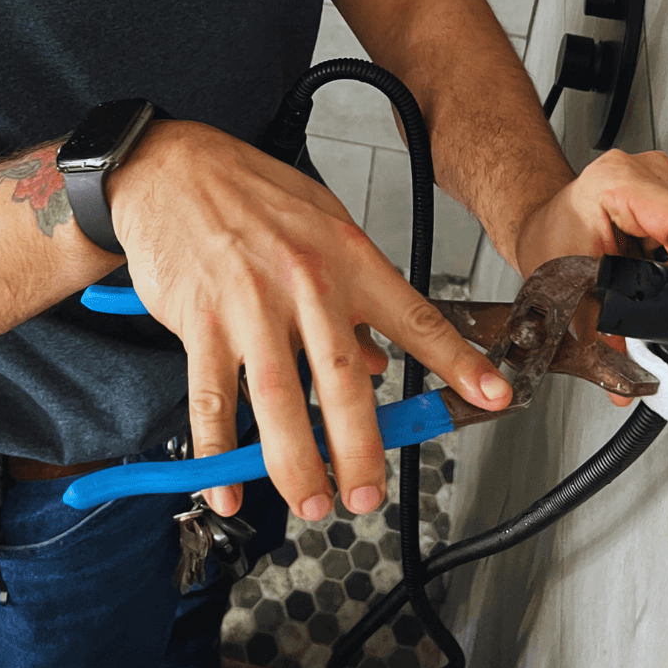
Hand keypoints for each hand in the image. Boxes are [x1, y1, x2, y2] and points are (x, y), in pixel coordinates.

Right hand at [108, 120, 513, 520]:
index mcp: (345, 255)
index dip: (458, 360)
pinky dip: (218, 455)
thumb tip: (378, 363)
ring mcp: (249, 304)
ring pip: (281, 401)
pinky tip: (226, 486)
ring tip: (313, 502)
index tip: (494, 395)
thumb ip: (354, 295)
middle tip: (368, 494)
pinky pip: (212, 401)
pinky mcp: (200, 321)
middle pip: (344, 380)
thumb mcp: (321, 225)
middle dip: (361, 449)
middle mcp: (304, 282)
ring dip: (297, 464)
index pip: (414, 316)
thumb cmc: (250, 192)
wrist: (174, 166)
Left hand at [514, 149, 667, 403]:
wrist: (541, 222)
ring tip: (652, 281)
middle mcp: (647, 170)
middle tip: (666, 307)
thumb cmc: (548, 241)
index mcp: (619, 182)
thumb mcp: (570, 288)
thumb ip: (600, 334)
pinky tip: (656, 263)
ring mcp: (662, 175)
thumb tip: (622, 381)